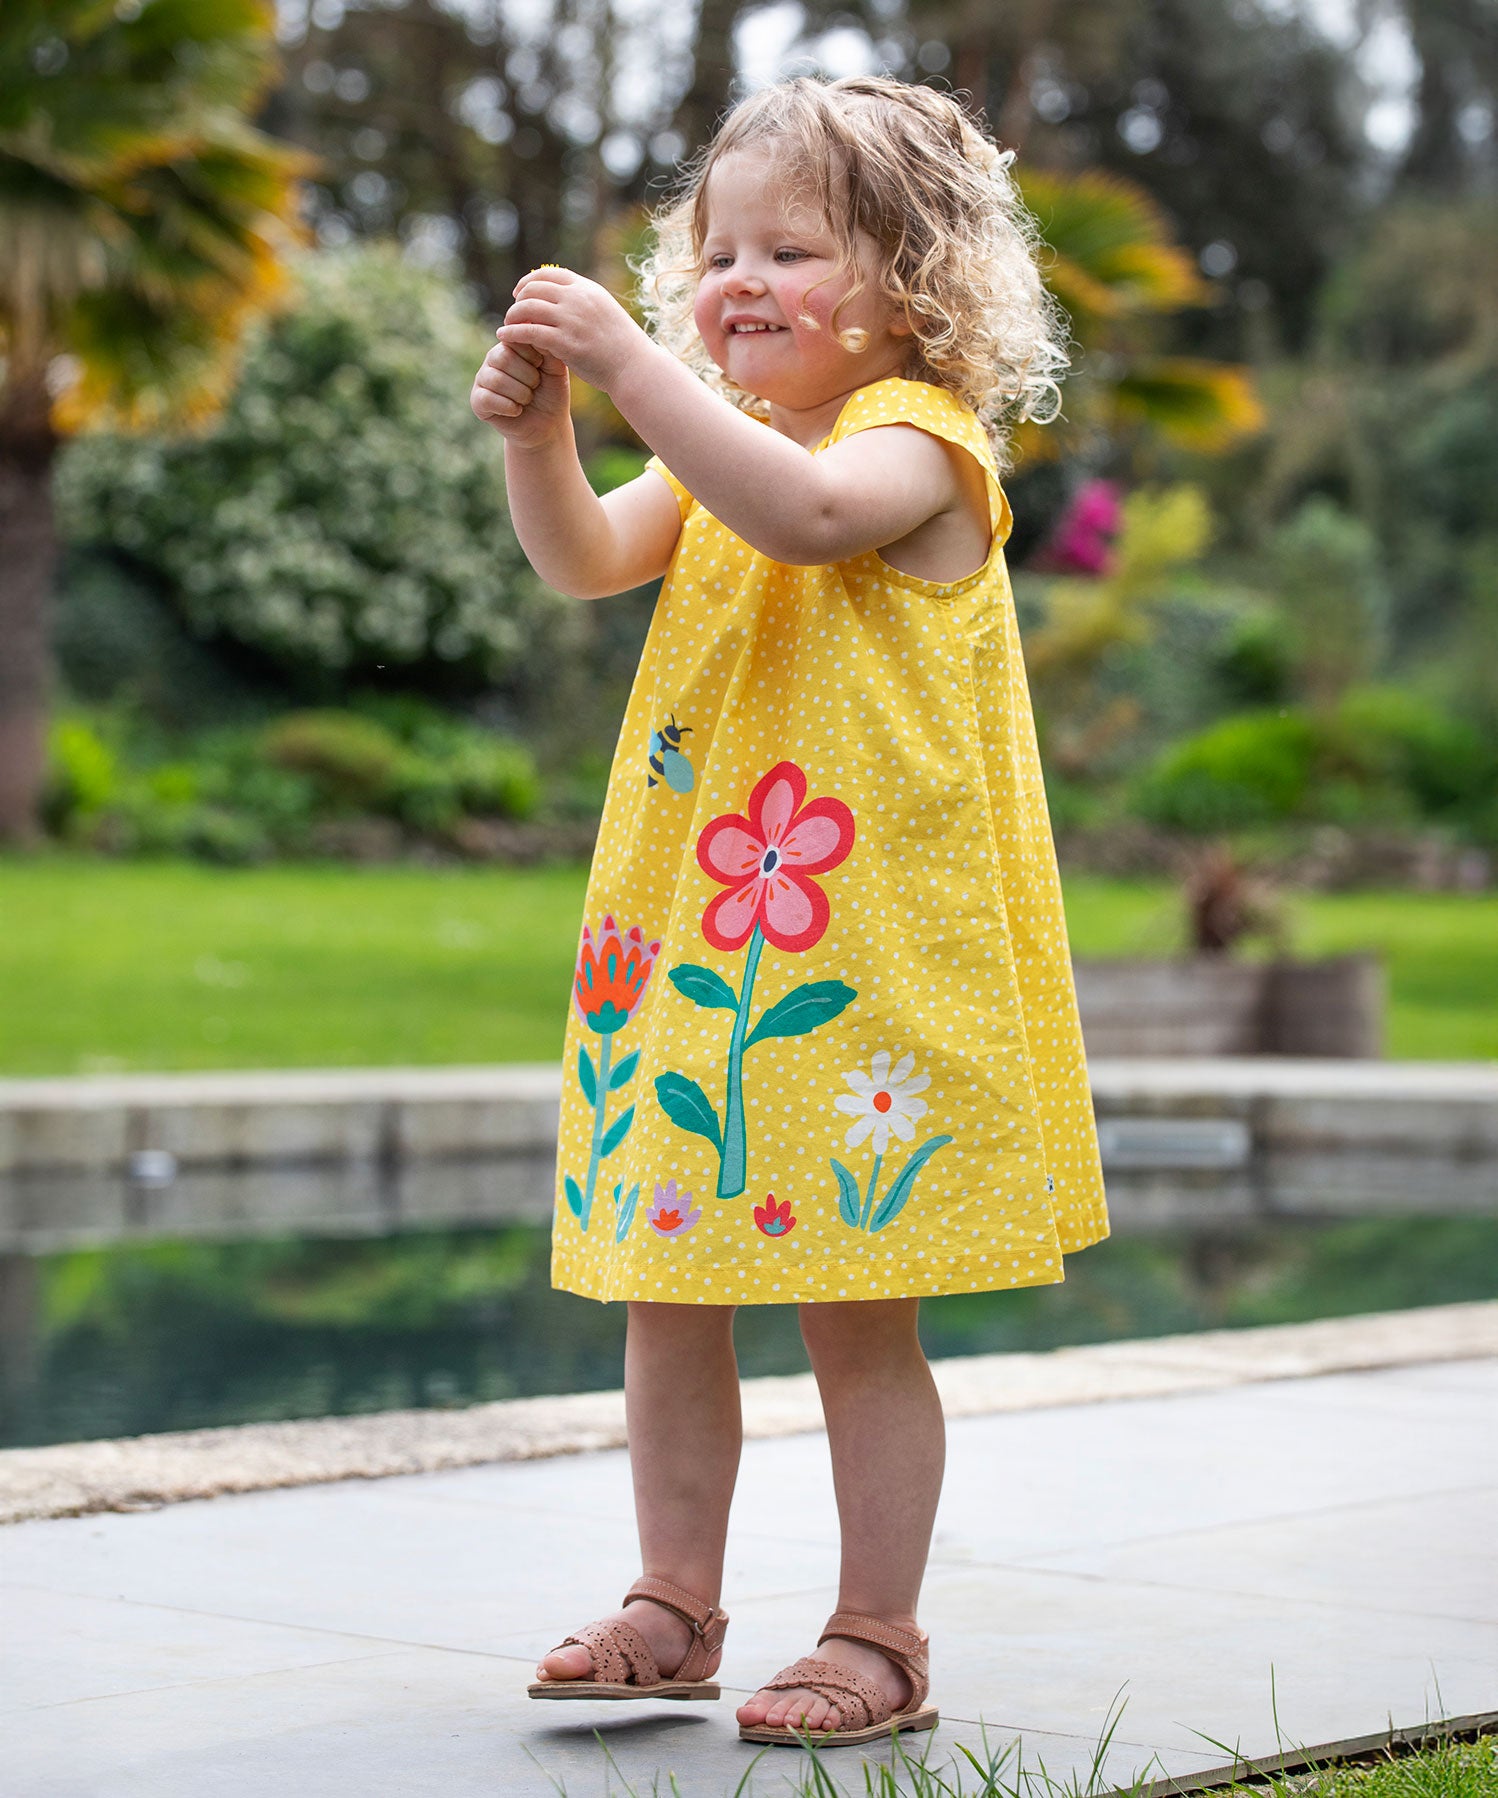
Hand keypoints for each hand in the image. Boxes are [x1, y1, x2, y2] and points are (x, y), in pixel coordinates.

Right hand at [470, 334, 569, 448]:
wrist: (548, 425)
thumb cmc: (552, 393)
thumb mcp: (556, 368)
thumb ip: (547, 347)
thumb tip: (534, 326)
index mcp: (510, 346)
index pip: (513, 338)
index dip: (532, 355)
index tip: (542, 367)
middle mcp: (493, 359)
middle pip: (502, 358)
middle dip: (527, 376)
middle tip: (536, 386)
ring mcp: (483, 379)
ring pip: (495, 379)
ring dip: (520, 393)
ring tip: (528, 399)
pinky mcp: (477, 401)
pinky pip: (488, 399)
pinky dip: (509, 407)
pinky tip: (517, 410)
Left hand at [495, 266, 647, 394]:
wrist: (634, 367)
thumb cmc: (621, 345)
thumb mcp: (604, 312)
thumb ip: (583, 303)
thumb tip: (562, 300)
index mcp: (587, 289)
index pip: (549, 273)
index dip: (529, 281)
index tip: (519, 293)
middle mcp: (578, 299)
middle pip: (534, 288)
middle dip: (518, 299)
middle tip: (512, 314)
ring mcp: (571, 320)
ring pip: (528, 308)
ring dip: (512, 316)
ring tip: (507, 326)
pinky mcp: (565, 343)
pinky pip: (528, 332)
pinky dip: (512, 333)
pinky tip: (504, 337)